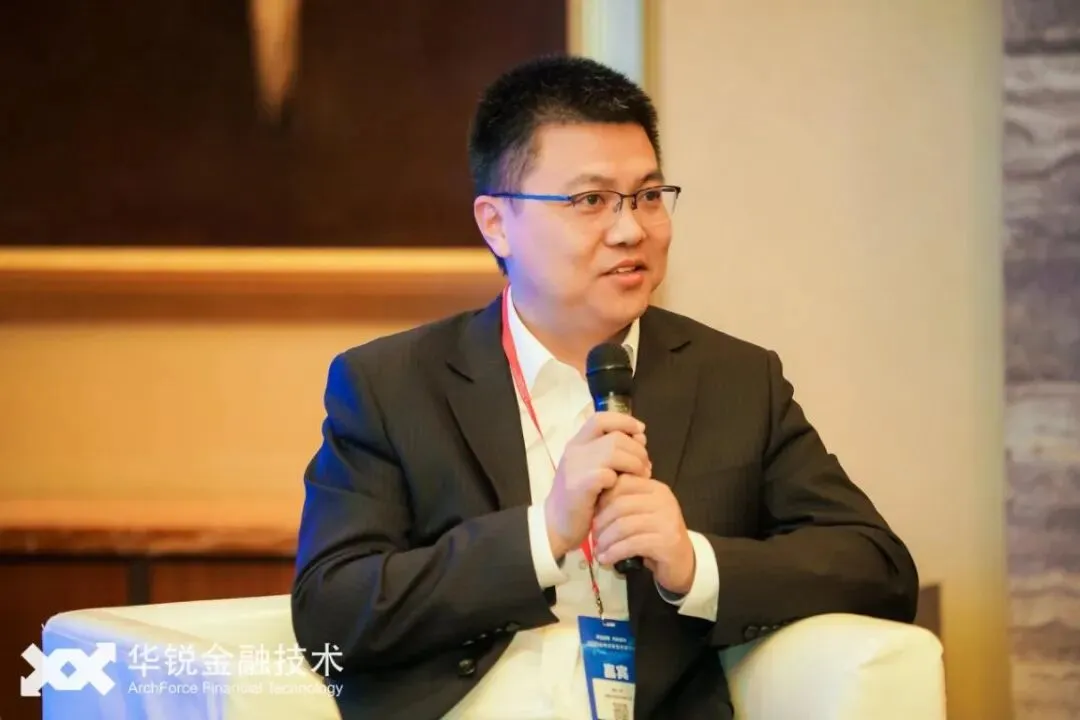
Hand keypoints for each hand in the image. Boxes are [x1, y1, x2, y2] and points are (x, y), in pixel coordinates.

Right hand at [545, 412, 649, 559]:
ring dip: (634, 464)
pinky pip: (607, 474)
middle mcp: (575, 450)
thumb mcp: (593, 469)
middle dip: (637, 450)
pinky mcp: (578, 486)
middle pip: (616, 437)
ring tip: (641, 477)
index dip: (625, 421)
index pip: (601, 418)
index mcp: (578, 443)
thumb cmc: (581, 497)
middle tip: (645, 467)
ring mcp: (575, 467)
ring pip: (614, 452)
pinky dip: (620, 480)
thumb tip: (641, 437)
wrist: (556, 524)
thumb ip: (613, 453)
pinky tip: (622, 490)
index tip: (641, 432)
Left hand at [592, 475, 695, 594]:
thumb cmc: (656, 536)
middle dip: (601, 523)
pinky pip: (631, 544)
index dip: (603, 499)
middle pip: (620, 505)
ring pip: (624, 526)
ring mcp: (667, 520)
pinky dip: (614, 552)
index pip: (623, 483)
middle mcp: (664, 500)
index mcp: (656, 488)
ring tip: (598, 550)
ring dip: (605, 541)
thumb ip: (624, 502)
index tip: (595, 515)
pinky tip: (606, 559)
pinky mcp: (667, 542)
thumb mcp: (641, 514)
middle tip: (593, 536)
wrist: (682, 563)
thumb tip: (593, 499)